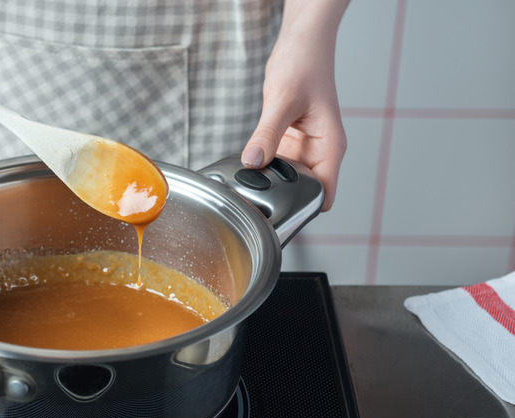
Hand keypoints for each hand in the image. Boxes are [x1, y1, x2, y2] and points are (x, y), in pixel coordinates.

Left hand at [241, 0, 348, 211]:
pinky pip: (274, 161)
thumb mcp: (283, 101)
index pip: (324, 193)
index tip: (279, 216)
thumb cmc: (305, 64)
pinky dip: (262, 165)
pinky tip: (247, 163)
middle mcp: (319, 150)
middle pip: (302, 190)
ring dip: (268, 181)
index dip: (304, 209)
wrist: (301, 43)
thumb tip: (253, 162)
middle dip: (280, 196)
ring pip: (286, 177)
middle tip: (253, 198)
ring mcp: (303, 146)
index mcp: (329, 146)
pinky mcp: (288, 139)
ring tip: (247, 181)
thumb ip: (267, 134)